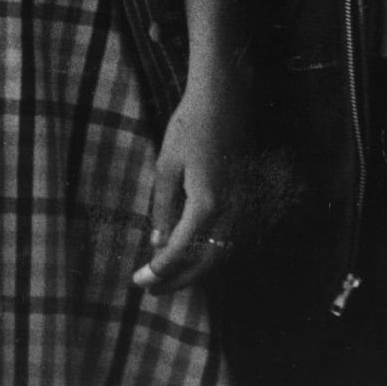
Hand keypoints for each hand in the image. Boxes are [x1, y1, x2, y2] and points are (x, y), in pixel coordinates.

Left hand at [133, 80, 247, 293]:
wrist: (225, 96)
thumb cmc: (189, 126)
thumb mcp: (167, 167)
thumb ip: (164, 209)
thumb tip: (158, 243)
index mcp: (208, 204)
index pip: (182, 251)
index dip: (160, 270)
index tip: (139, 282)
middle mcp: (232, 210)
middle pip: (206, 262)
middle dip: (178, 279)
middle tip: (150, 289)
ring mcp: (243, 205)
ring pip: (221, 252)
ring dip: (194, 268)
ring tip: (166, 275)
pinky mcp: (246, 197)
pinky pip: (229, 237)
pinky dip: (208, 251)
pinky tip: (190, 251)